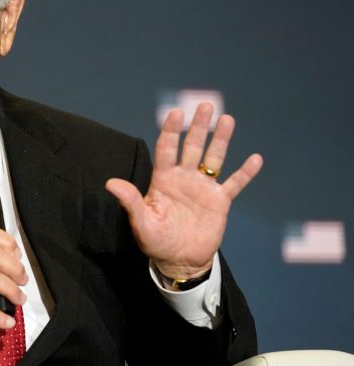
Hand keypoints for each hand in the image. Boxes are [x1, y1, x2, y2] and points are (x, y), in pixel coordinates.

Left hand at [105, 102, 262, 278]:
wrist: (179, 260)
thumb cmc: (155, 241)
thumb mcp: (141, 222)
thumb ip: (130, 201)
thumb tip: (110, 183)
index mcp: (163, 179)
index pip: (166, 149)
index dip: (170, 131)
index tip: (175, 113)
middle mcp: (184, 178)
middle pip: (191, 146)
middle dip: (198, 126)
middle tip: (204, 105)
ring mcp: (203, 188)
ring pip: (213, 159)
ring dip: (220, 140)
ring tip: (227, 119)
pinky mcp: (220, 202)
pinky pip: (234, 184)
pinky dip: (245, 172)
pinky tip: (255, 158)